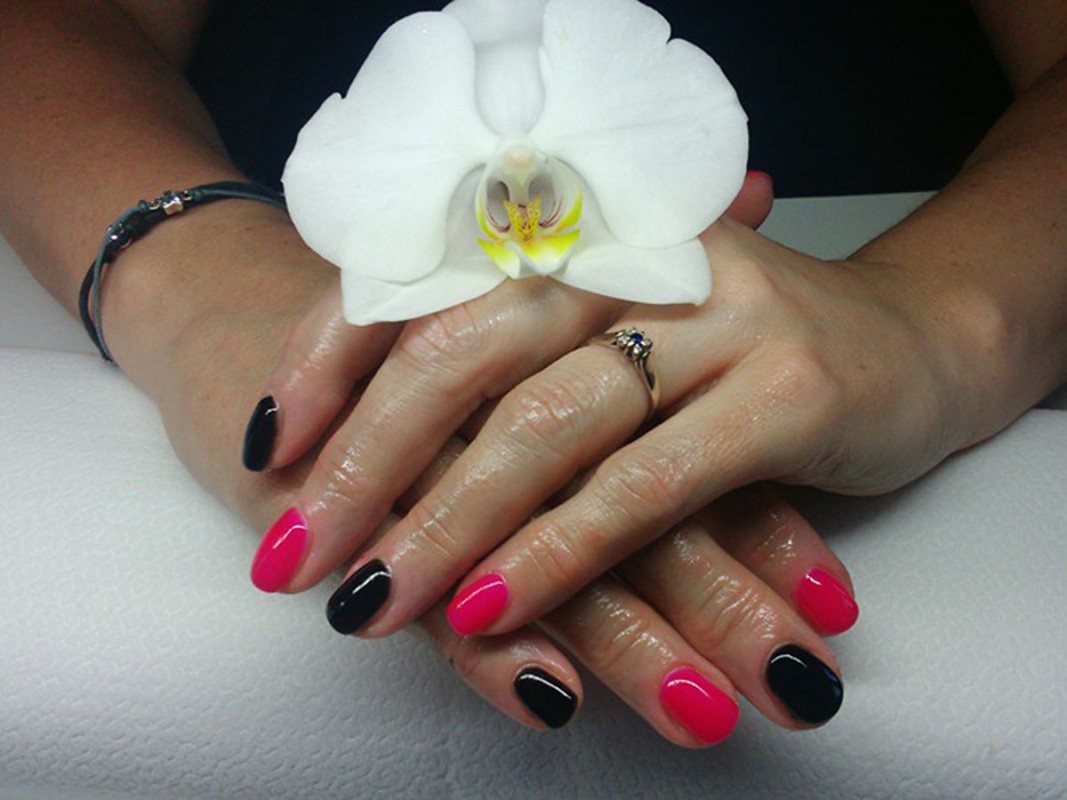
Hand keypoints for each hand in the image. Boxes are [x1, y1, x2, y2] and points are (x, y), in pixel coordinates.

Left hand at [243, 172, 773, 591]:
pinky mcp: (786, 393)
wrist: (919, 340)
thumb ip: (523, 357)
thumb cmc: (740, 345)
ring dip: (444, 526)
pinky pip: (642, 486)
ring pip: (543, 426)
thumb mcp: (622, 330)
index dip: (333, 355)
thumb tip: (379, 434)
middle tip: (293, 553)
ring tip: (368, 603)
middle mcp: (638, 257)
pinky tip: (493, 613)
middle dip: (366, 463)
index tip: (270, 442)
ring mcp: (716, 318)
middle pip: (464, 353)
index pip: (427, 277)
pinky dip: (558, 554)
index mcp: (582, 233)